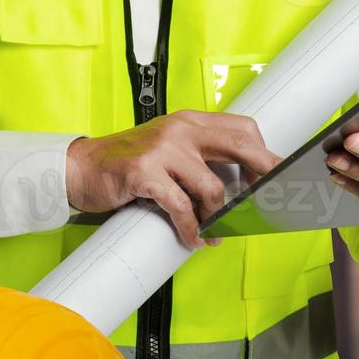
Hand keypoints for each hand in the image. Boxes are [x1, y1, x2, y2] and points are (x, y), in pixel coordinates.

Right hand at [67, 110, 279, 249]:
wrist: (82, 168)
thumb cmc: (130, 163)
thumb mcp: (170, 149)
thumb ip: (202, 157)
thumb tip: (244, 184)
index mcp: (191, 121)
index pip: (243, 128)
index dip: (265, 155)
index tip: (277, 179)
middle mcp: (181, 129)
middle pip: (240, 145)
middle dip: (263, 175)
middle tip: (271, 202)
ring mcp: (162, 149)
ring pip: (212, 186)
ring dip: (219, 217)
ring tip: (215, 231)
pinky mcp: (144, 172)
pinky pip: (180, 206)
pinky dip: (191, 228)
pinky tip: (193, 238)